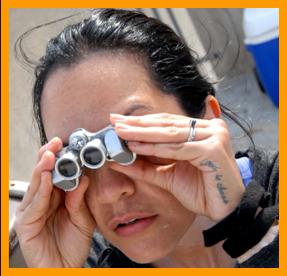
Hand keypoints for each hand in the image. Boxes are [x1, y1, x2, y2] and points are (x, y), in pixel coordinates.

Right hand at [14, 137, 95, 266]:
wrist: (65, 269)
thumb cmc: (72, 246)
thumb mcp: (82, 219)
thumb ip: (80, 199)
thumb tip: (83, 178)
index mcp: (57, 198)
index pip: (56, 174)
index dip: (60, 159)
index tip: (66, 145)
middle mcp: (44, 201)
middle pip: (44, 175)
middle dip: (49, 157)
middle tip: (55, 143)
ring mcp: (33, 211)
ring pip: (37, 185)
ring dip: (44, 169)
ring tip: (50, 155)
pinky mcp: (26, 223)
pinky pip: (35, 203)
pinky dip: (42, 190)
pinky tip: (47, 178)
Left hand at [110, 113, 244, 221]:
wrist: (224, 211)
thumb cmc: (201, 191)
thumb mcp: (168, 175)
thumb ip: (146, 166)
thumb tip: (119, 160)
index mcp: (201, 129)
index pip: (167, 122)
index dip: (142, 121)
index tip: (119, 121)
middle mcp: (210, 127)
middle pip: (166, 124)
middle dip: (138, 124)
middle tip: (115, 121)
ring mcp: (214, 136)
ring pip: (170, 133)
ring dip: (142, 132)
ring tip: (120, 131)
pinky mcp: (213, 149)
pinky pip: (178, 148)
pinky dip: (155, 147)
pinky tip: (136, 145)